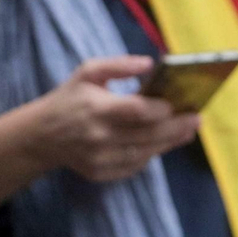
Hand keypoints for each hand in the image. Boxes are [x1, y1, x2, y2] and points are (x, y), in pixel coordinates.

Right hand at [36, 57, 199, 181]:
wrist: (40, 136)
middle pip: (147, 135)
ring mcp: (100, 159)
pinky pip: (134, 165)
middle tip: (197, 118)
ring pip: (145, 153)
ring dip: (169, 143)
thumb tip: (149, 64)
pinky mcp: (101, 173)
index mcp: (96, 109)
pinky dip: (150, 154)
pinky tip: (163, 143)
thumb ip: (118, 64)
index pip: (136, 111)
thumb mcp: (87, 72)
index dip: (160, 109)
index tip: (177, 103)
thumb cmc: (69, 98)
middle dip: (176, 127)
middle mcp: (99, 137)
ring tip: (188, 130)